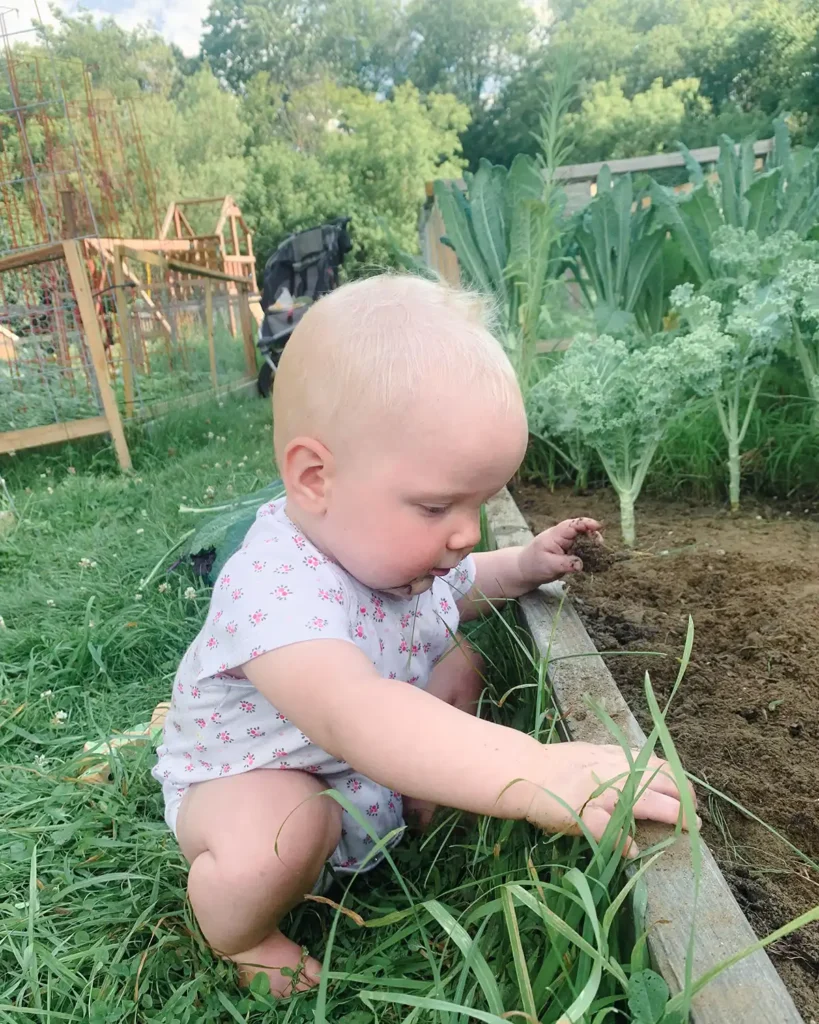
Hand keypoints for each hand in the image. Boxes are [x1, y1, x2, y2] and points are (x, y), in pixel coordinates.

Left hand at [517, 517, 601, 587]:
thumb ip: (565, 563)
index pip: (573, 525)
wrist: (524, 571)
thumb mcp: (548, 565)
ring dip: (593, 547)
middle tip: (600, 546)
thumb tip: (581, 564)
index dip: (586, 523)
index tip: (598, 526)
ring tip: (600, 555)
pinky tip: (596, 562)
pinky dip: (590, 556)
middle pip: (582, 531)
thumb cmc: (533, 565)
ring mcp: (568, 545)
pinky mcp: (570, 555)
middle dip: (593, 536)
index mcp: (556, 535)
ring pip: (585, 542)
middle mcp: (564, 537)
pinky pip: (583, 552)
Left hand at [521, 742, 696, 855]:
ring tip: (680, 790)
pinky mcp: (601, 747)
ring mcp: (613, 755)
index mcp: (622, 792)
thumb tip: (636, 850)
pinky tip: (652, 769)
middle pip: (665, 780)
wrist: (526, 770)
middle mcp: (623, 770)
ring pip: (654, 762)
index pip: (661, 805)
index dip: (681, 816)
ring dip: (672, 777)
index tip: (695, 828)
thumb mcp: (581, 826)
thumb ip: (612, 837)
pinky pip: (638, 752)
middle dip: (684, 795)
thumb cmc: (552, 802)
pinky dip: (654, 762)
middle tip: (693, 811)